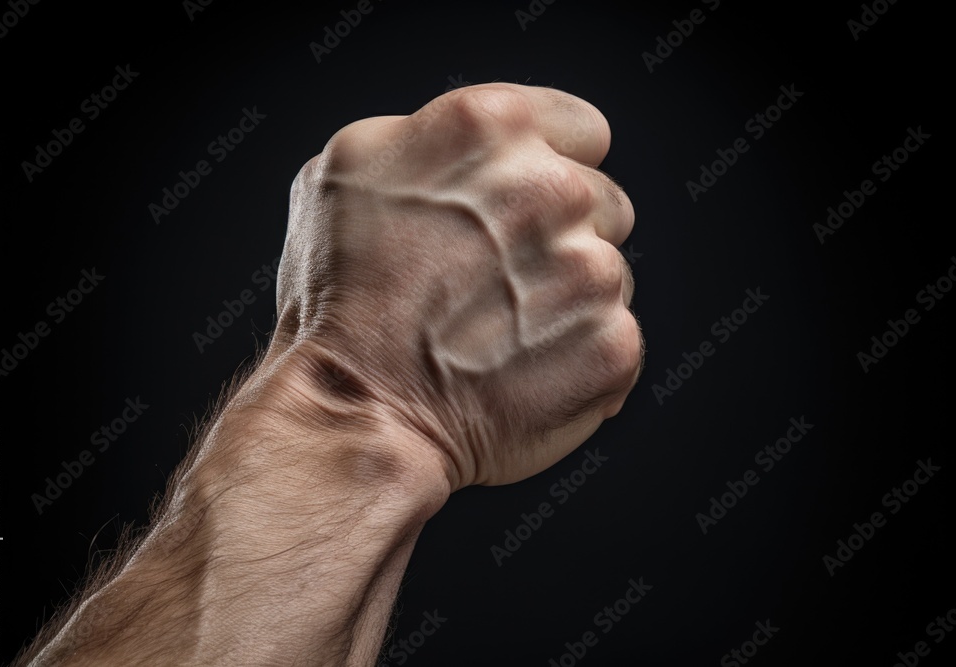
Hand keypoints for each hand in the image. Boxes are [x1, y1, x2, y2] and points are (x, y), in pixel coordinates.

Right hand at [273, 83, 642, 487]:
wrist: (356, 409)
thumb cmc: (341, 296)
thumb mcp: (351, 168)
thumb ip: (435, 134)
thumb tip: (483, 149)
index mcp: (494, 127)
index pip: (583, 132)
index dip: (548, 169)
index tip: (517, 208)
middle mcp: (554, 189)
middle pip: (603, 201)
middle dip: (561, 234)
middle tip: (493, 280)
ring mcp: (591, 270)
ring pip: (611, 273)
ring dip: (569, 299)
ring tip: (499, 332)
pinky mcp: (612, 344)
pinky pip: (614, 337)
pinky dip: (578, 358)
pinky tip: (521, 371)